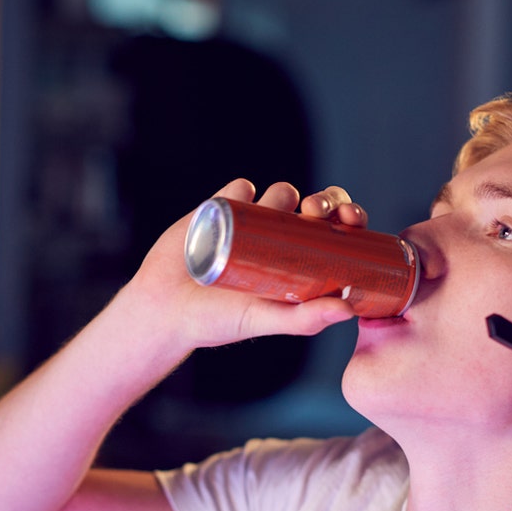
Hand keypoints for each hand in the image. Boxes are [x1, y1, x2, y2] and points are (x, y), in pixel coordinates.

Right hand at [122, 180, 367, 352]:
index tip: (349, 220)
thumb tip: (348, 310)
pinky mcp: (220, 208)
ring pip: (281, 194)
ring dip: (286, 193)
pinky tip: (244, 199)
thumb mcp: (263, 320)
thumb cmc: (215, 323)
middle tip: (314, 213)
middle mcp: (281, 240)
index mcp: (301, 264)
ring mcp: (251, 222)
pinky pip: (240, 188)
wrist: (162, 309)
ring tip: (278, 209)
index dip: (349, 220)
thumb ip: (303, 320)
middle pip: (316, 208)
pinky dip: (245, 188)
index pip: (338, 234)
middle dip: (323, 201)